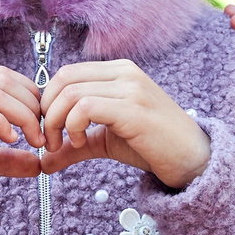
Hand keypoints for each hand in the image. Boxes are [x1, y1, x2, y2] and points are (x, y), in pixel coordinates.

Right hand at [0, 69, 45, 223]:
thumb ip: (3, 158)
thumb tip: (38, 164)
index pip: (4, 77)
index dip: (31, 96)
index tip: (43, 125)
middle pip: (4, 79)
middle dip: (33, 104)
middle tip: (44, 135)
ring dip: (24, 116)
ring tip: (34, 141)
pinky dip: (1, 123)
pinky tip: (11, 140)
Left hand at [38, 61, 211, 189]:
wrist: (192, 159)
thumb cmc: (151, 146)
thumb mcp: (105, 141)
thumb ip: (74, 144)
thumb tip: (43, 162)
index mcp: (118, 72)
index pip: (67, 73)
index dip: (48, 101)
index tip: (48, 130)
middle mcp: (125, 73)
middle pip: (64, 79)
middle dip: (47, 111)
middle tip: (50, 140)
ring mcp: (131, 88)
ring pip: (72, 93)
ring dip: (56, 122)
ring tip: (64, 145)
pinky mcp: (133, 109)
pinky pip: (86, 107)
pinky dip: (72, 126)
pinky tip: (81, 142)